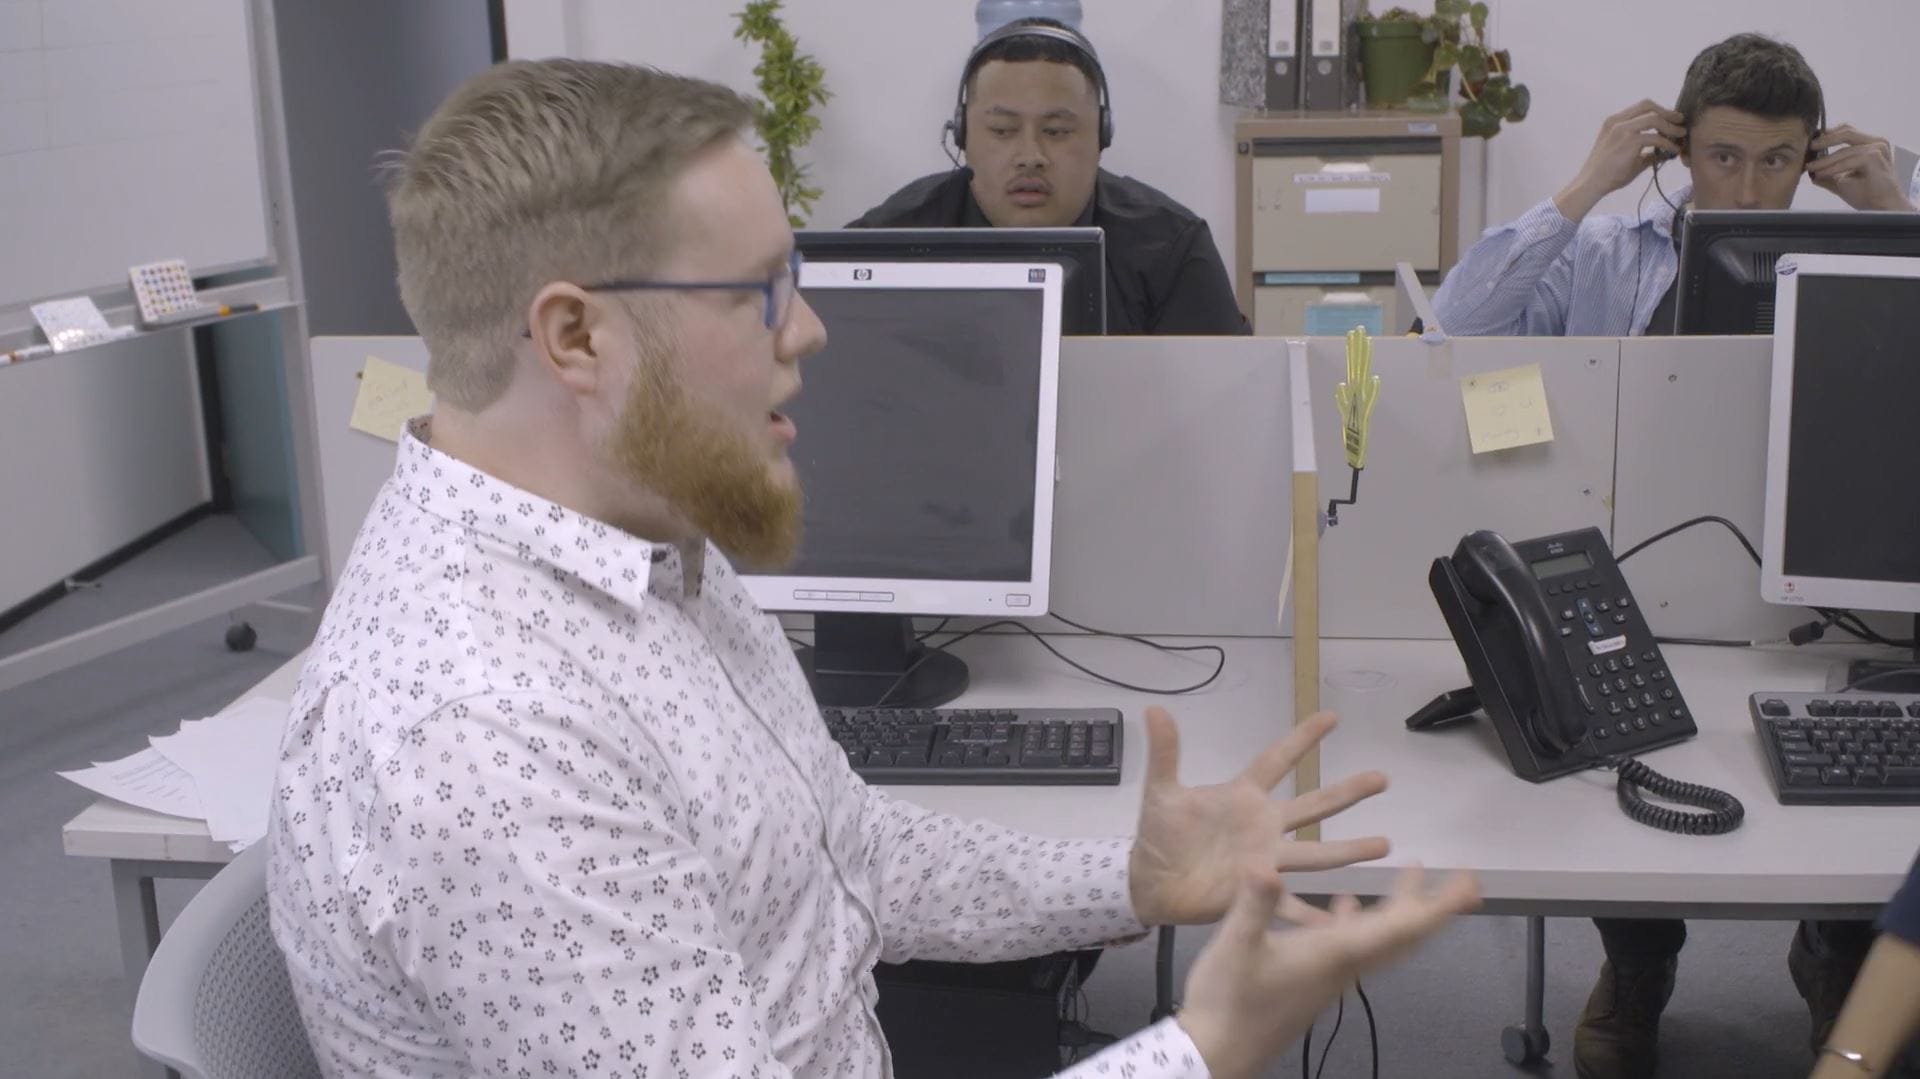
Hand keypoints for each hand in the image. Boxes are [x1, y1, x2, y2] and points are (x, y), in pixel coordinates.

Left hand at [1128, 708, 1389, 927]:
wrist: (1150, 884)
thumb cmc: (1159, 836)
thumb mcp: (1161, 793)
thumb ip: (1164, 753)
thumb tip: (1153, 709)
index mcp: (1242, 797)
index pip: (1277, 761)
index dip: (1303, 739)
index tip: (1333, 717)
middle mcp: (1263, 826)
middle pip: (1313, 805)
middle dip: (1347, 792)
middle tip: (1382, 778)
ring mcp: (1266, 861)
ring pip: (1316, 854)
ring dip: (1348, 850)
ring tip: (1386, 844)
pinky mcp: (1258, 894)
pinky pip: (1292, 907)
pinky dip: (1315, 917)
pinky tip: (1343, 923)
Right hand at [1178, 866, 1480, 1078]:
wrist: (1216, 1053)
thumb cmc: (1227, 1001)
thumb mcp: (1235, 946)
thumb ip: (1255, 904)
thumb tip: (1266, 863)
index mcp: (1334, 953)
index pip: (1399, 929)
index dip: (1437, 907)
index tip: (1469, 886)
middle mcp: (1342, 965)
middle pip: (1401, 935)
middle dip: (1431, 905)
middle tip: (1460, 879)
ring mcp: (1329, 976)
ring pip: (1380, 939)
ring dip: (1400, 909)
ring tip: (1409, 875)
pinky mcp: (1312, 981)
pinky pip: (1353, 946)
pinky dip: (1359, 920)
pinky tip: (1344, 905)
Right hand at [1554, 100, 1685, 221]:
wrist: (1592, 184)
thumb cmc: (1606, 173)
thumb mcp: (1625, 156)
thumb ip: (1644, 151)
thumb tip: (1662, 153)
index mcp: (1613, 122)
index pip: (1641, 107)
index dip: (1659, 110)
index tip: (1670, 119)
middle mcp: (1617, 122)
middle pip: (1648, 106)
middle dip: (1667, 112)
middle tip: (1680, 121)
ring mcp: (1623, 130)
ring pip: (1655, 118)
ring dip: (1671, 126)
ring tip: (1681, 135)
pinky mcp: (1630, 141)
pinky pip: (1656, 137)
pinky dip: (1668, 143)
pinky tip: (1673, 150)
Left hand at [1808, 124, 1915, 210]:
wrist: (1881, 208)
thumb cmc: (1866, 195)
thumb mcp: (1841, 180)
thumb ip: (1828, 172)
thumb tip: (1810, 170)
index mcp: (1870, 144)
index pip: (1846, 131)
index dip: (1828, 134)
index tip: (1811, 142)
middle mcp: (1876, 143)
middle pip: (1846, 133)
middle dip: (1824, 140)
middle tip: (1809, 147)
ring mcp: (1877, 148)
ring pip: (1844, 150)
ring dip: (1825, 160)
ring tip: (1810, 167)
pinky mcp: (1875, 157)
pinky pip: (1848, 161)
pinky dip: (1833, 168)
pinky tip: (1821, 173)